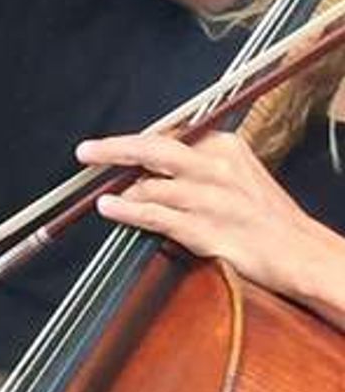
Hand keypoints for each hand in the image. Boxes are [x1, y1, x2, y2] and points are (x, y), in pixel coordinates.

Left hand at [77, 129, 323, 297]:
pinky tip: (110, 208)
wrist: (305, 254)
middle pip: (154, 149)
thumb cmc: (267, 217)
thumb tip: (148, 163)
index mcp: (225, 147)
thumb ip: (198, 163)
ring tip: (101, 193)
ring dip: (123, 190)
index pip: (168, 137)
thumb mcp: (237, 173)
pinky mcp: (210, 230)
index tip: (106, 145)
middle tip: (85, 152)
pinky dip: (129, 211)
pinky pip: (158, 217)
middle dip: (114, 149)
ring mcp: (213, 200)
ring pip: (153, 186)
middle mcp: (218, 168)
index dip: (132, 142)